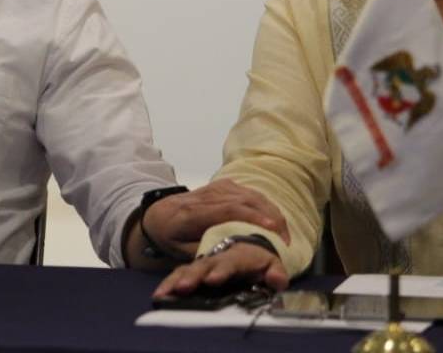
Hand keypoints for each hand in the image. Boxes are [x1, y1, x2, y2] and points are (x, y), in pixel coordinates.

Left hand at [141, 180, 288, 259]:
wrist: (157, 213)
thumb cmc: (169, 236)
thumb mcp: (179, 250)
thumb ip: (202, 251)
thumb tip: (227, 257)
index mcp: (192, 213)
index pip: (227, 210)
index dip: (251, 218)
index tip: (271, 229)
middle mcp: (206, 196)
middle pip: (244, 200)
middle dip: (269, 217)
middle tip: (285, 239)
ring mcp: (217, 187)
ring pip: (250, 195)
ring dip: (271, 212)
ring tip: (284, 233)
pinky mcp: (224, 185)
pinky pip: (249, 192)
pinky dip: (265, 206)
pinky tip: (274, 220)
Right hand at [153, 243, 288, 298]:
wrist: (245, 246)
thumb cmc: (257, 259)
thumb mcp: (271, 264)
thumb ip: (276, 272)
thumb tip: (278, 279)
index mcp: (237, 256)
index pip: (230, 262)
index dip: (222, 270)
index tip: (214, 279)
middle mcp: (217, 258)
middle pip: (204, 266)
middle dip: (193, 276)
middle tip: (184, 287)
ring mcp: (204, 264)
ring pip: (188, 269)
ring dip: (177, 280)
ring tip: (165, 293)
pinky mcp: (195, 271)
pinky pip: (179, 275)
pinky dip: (169, 283)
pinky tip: (159, 294)